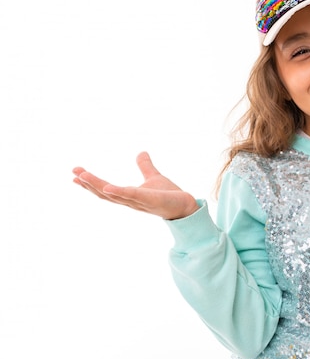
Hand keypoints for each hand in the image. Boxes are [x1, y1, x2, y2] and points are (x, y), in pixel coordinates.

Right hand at [72, 152, 199, 219]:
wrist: (186, 206)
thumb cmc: (169, 195)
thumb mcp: (153, 177)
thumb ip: (146, 166)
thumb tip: (141, 152)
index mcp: (129, 195)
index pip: (105, 190)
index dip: (90, 183)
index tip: (75, 175)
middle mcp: (130, 201)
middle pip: (104, 193)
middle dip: (88, 183)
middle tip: (74, 172)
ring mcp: (139, 202)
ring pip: (114, 195)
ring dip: (97, 186)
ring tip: (82, 176)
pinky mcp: (150, 200)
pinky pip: (132, 196)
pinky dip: (119, 192)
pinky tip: (107, 187)